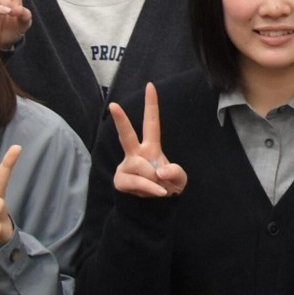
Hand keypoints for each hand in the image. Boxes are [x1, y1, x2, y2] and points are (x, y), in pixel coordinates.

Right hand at [110, 82, 187, 196]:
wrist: (153, 208)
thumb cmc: (166, 187)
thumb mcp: (180, 180)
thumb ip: (175, 172)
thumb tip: (158, 170)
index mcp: (151, 146)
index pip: (151, 122)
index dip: (151, 105)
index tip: (150, 86)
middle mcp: (136, 153)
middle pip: (126, 134)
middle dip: (120, 120)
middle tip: (113, 105)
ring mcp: (126, 166)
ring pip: (141, 167)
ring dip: (155, 179)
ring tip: (158, 186)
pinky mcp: (120, 180)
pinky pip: (138, 181)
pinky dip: (150, 188)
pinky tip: (156, 192)